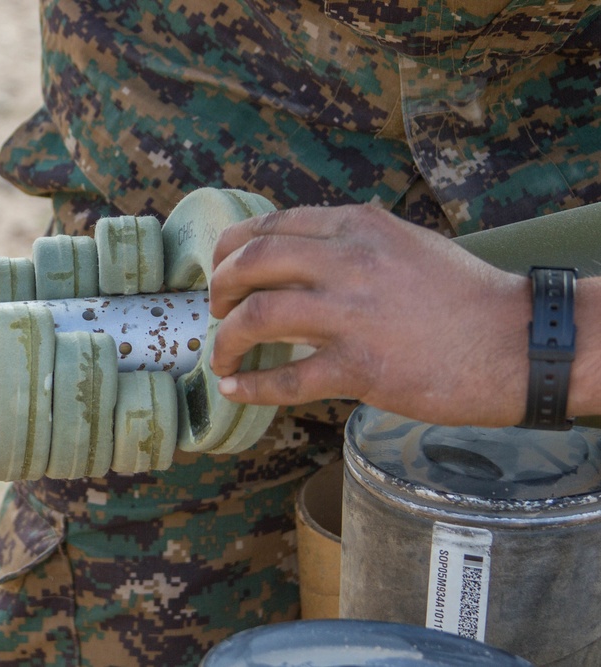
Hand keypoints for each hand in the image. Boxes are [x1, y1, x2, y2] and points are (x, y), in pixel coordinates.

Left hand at [208, 204, 530, 426]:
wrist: (517, 342)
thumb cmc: (463, 295)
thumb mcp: (404, 242)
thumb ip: (349, 242)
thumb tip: (296, 251)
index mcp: (358, 227)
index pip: (269, 226)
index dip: (230, 250)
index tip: (221, 270)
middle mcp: (349, 263)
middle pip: (250, 263)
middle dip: (218, 287)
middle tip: (214, 308)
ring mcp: (351, 315)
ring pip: (256, 318)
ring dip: (224, 339)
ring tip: (220, 354)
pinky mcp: (360, 367)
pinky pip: (284, 379)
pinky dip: (249, 386)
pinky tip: (235, 388)